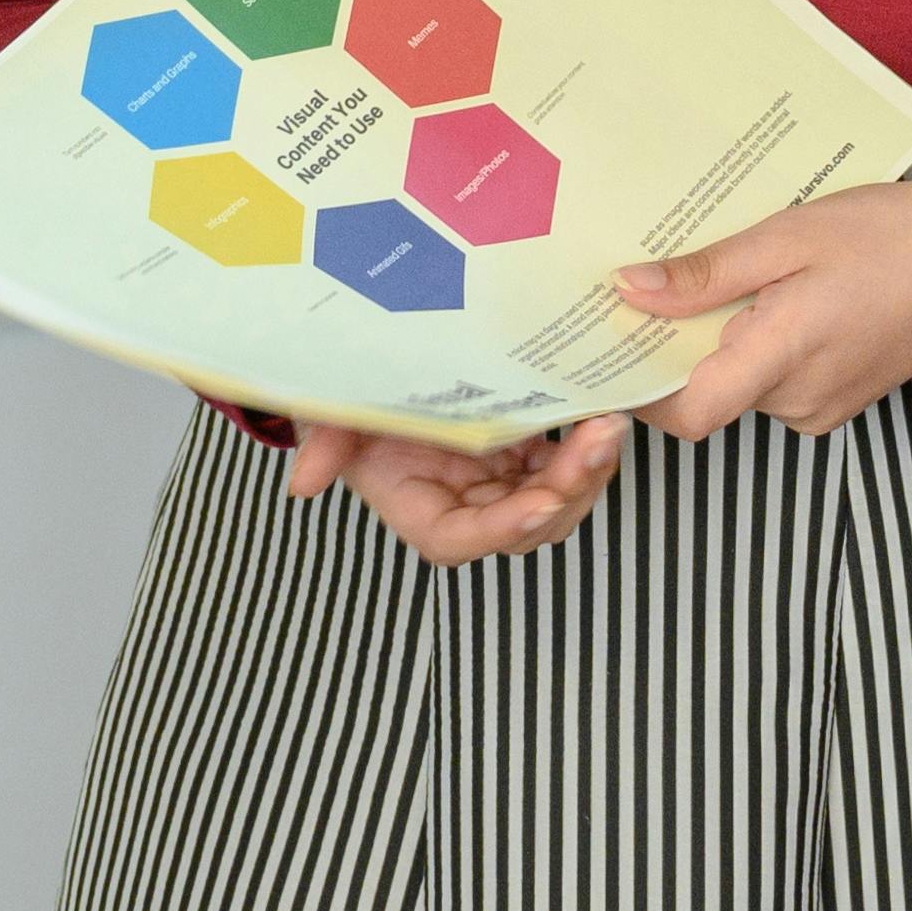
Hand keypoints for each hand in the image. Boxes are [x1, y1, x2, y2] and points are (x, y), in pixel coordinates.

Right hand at [281, 413, 628, 567]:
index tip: (543, 501)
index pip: (461, 540)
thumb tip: (302, 485)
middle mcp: (465, 505)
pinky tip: (603, 409)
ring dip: (588, 471)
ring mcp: (498, 481)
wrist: (369, 370)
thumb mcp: (330, 415)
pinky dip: (586, 446)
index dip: (504, 528)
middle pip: (526, 524)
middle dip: (567, 490)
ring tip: (608, 424)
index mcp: (418, 508)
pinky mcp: (523, 452)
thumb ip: (322, 446)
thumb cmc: (348, 402)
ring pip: (557, 497)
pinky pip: (564, 461)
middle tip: (597, 442)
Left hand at [621, 180, 911, 441]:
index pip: (688, 414)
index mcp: (785, 358)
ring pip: (740, 384)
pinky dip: (759, 342)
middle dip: (680, 343)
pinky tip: (774, 291)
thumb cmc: (893, 236)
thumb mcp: (788, 236)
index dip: (642, 390)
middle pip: (708, 393)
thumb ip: (706, 274)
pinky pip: (774, 379)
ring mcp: (823, 406)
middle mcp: (800, 401)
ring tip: (734, 272)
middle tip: (662, 277)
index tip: (615, 341)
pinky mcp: (839, 399)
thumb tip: (627, 291)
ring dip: (723, 337)